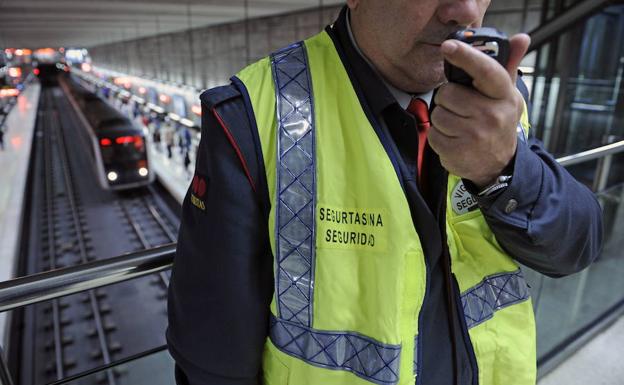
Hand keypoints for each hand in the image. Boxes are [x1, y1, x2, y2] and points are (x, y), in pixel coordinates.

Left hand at [429, 33, 530, 187]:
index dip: (465, 56)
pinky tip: (454, 139)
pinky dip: (438, 136)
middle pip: (447, 93)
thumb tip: (521, 38)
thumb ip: (508, 66)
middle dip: (448, 98)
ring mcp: (474, 135)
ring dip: (442, 118)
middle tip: (460, 107)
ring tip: (459, 125)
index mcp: (504, 95)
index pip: (484, 70)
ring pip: (438, 114)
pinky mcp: (457, 152)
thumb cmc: (499, 122)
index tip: (448, 46)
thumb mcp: (508, 95)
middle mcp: (491, 115)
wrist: (500, 165)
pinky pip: (433, 134)